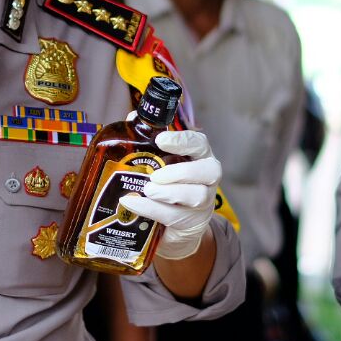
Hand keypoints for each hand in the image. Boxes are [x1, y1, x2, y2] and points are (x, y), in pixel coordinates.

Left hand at [118, 129, 219, 259]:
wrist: (179, 222)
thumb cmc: (170, 183)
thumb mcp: (163, 161)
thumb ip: (149, 139)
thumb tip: (133, 118)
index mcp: (201, 156)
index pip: (199, 143)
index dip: (182, 141)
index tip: (161, 140)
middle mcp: (208, 177)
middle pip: (208, 171)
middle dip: (181, 172)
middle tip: (155, 176)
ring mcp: (204, 201)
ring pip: (196, 195)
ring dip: (170, 193)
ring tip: (148, 191)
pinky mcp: (193, 221)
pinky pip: (174, 215)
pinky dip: (152, 209)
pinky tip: (133, 204)